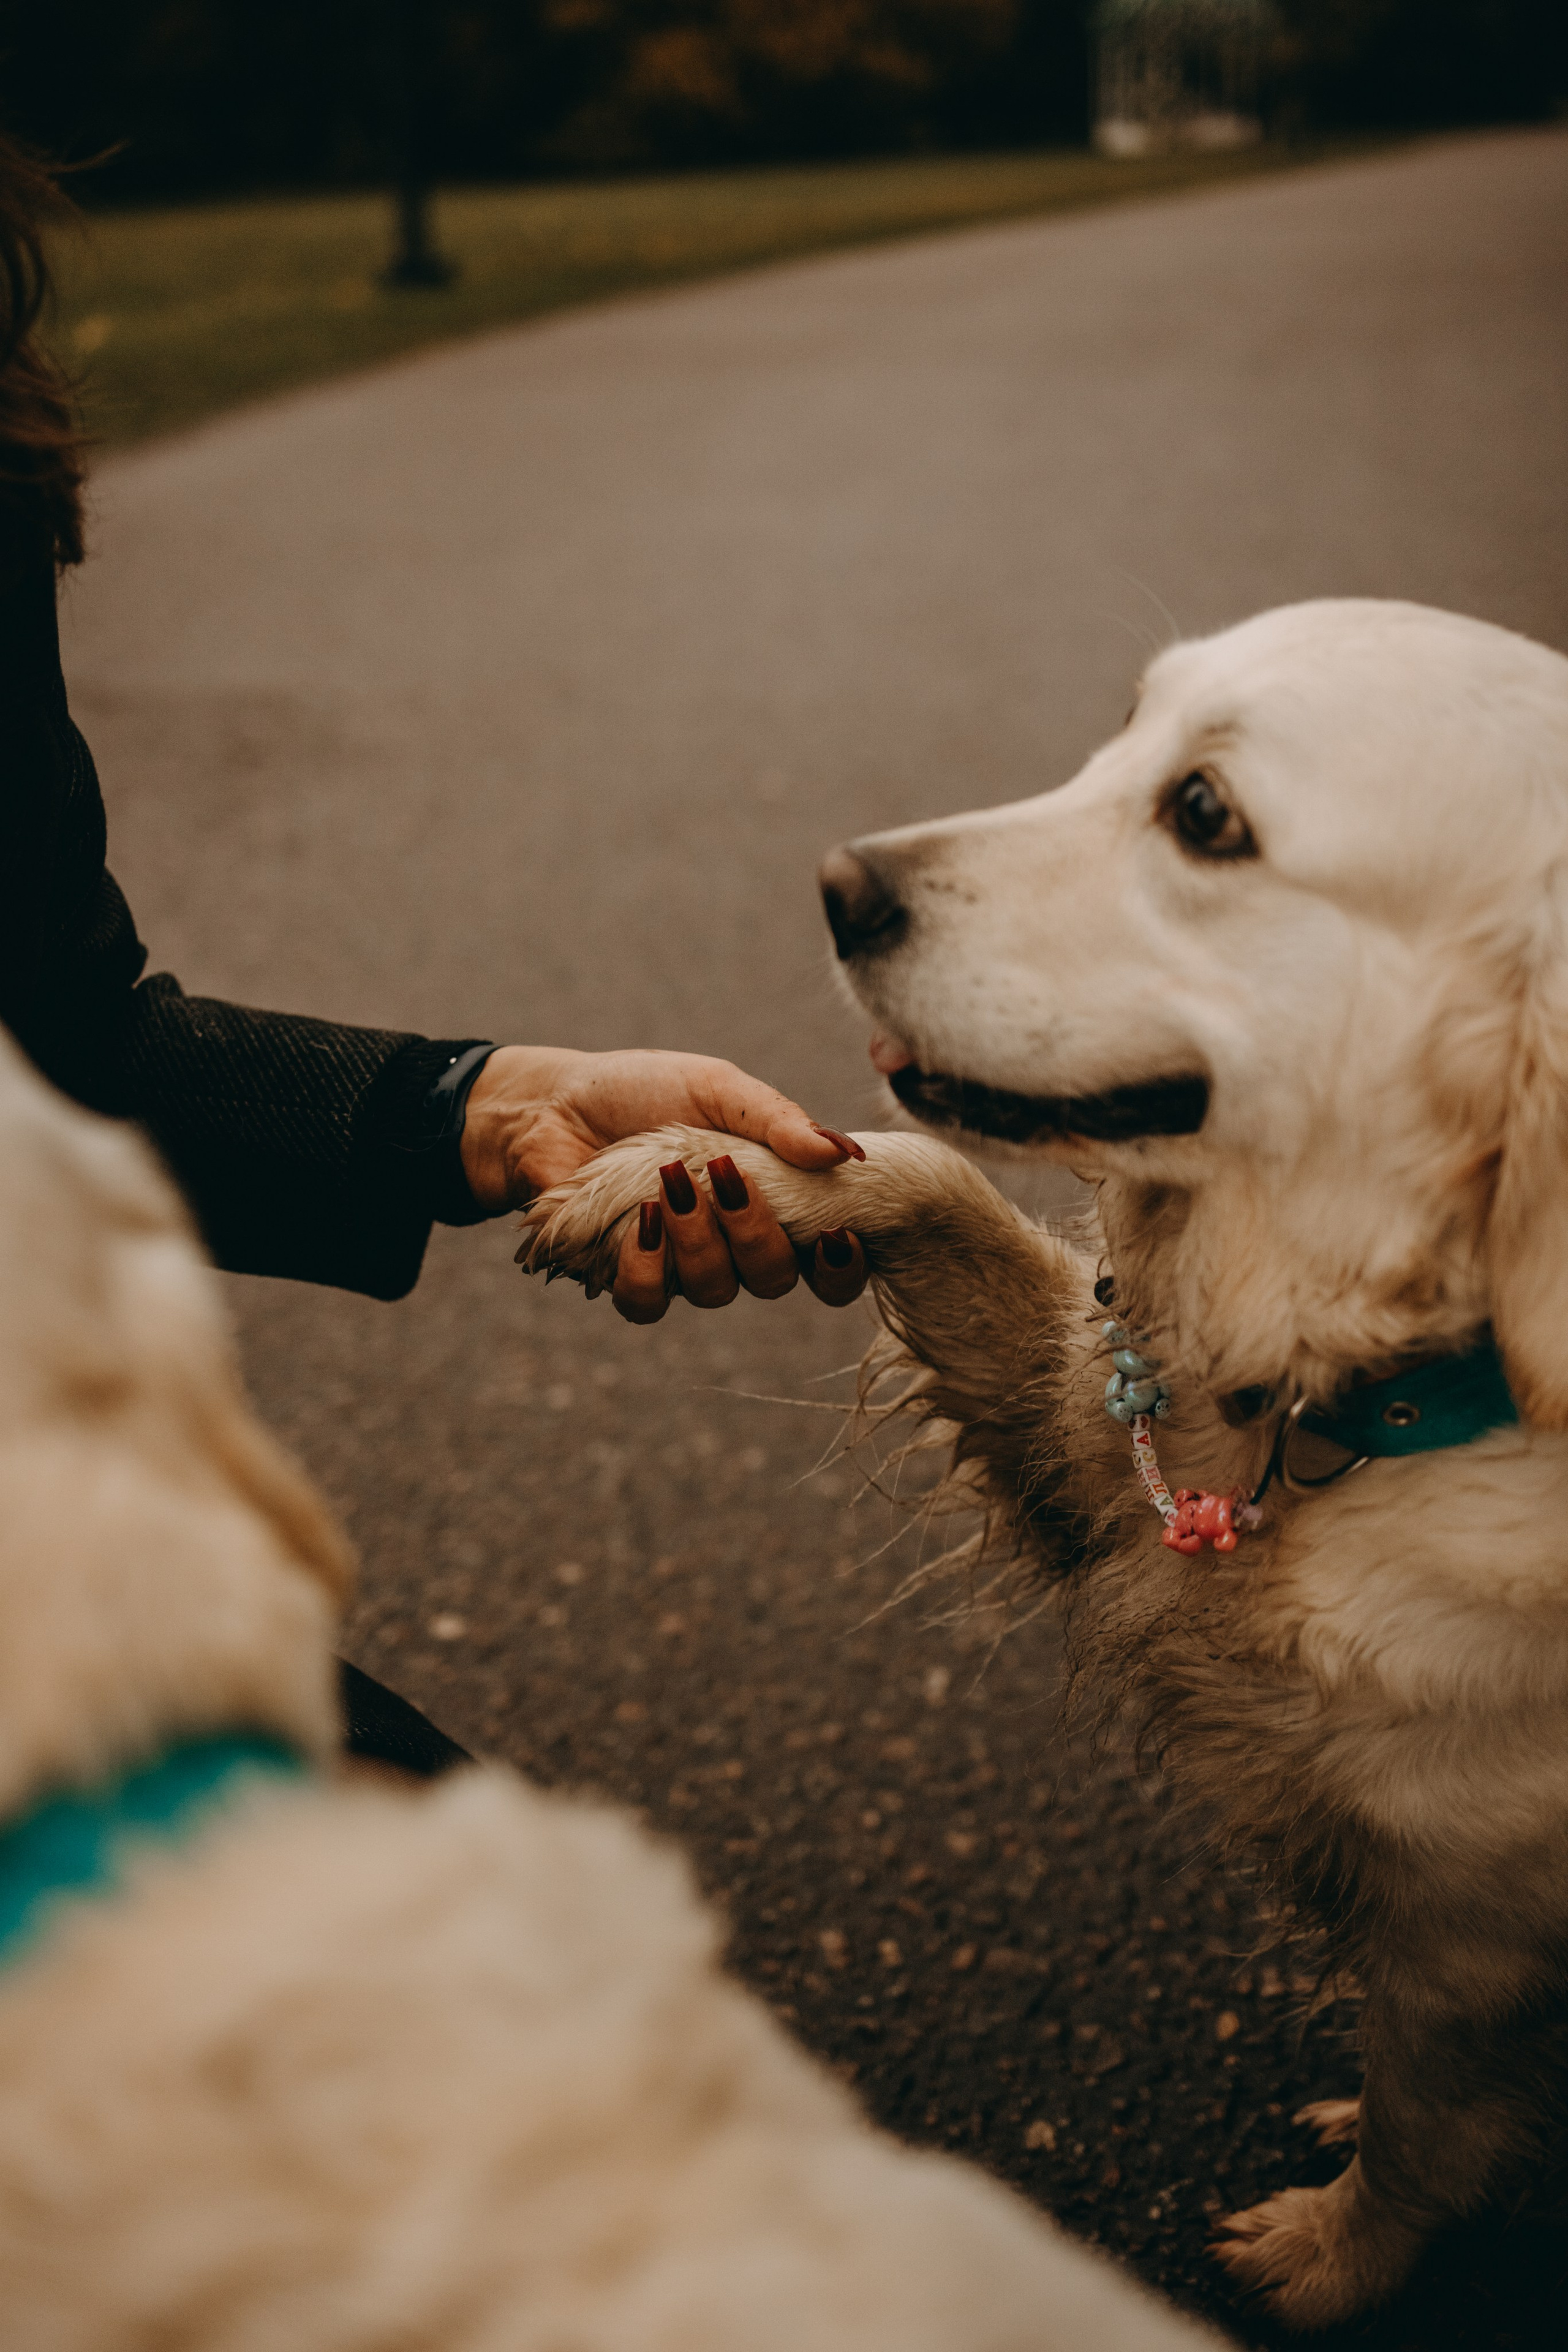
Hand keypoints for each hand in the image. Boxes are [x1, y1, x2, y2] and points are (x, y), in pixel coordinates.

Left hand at [461, 1046, 867, 1322]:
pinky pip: (649, 1301)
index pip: (826, 1263)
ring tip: (670, 1181)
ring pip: (715, 1290)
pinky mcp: (624, 1277)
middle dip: (758, 1234)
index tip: (837, 1233)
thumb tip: (844, 1154)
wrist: (554, 1102)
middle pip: (775, 1279)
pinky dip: (648, 1263)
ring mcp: (680, 1267)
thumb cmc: (642, 1091)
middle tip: (726, 1178)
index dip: (842, 1267)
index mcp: (771, 1203)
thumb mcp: (718, 1089)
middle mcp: (733, 1245)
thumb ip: (780, 1121)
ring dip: (698, 1237)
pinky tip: (640, 1220)